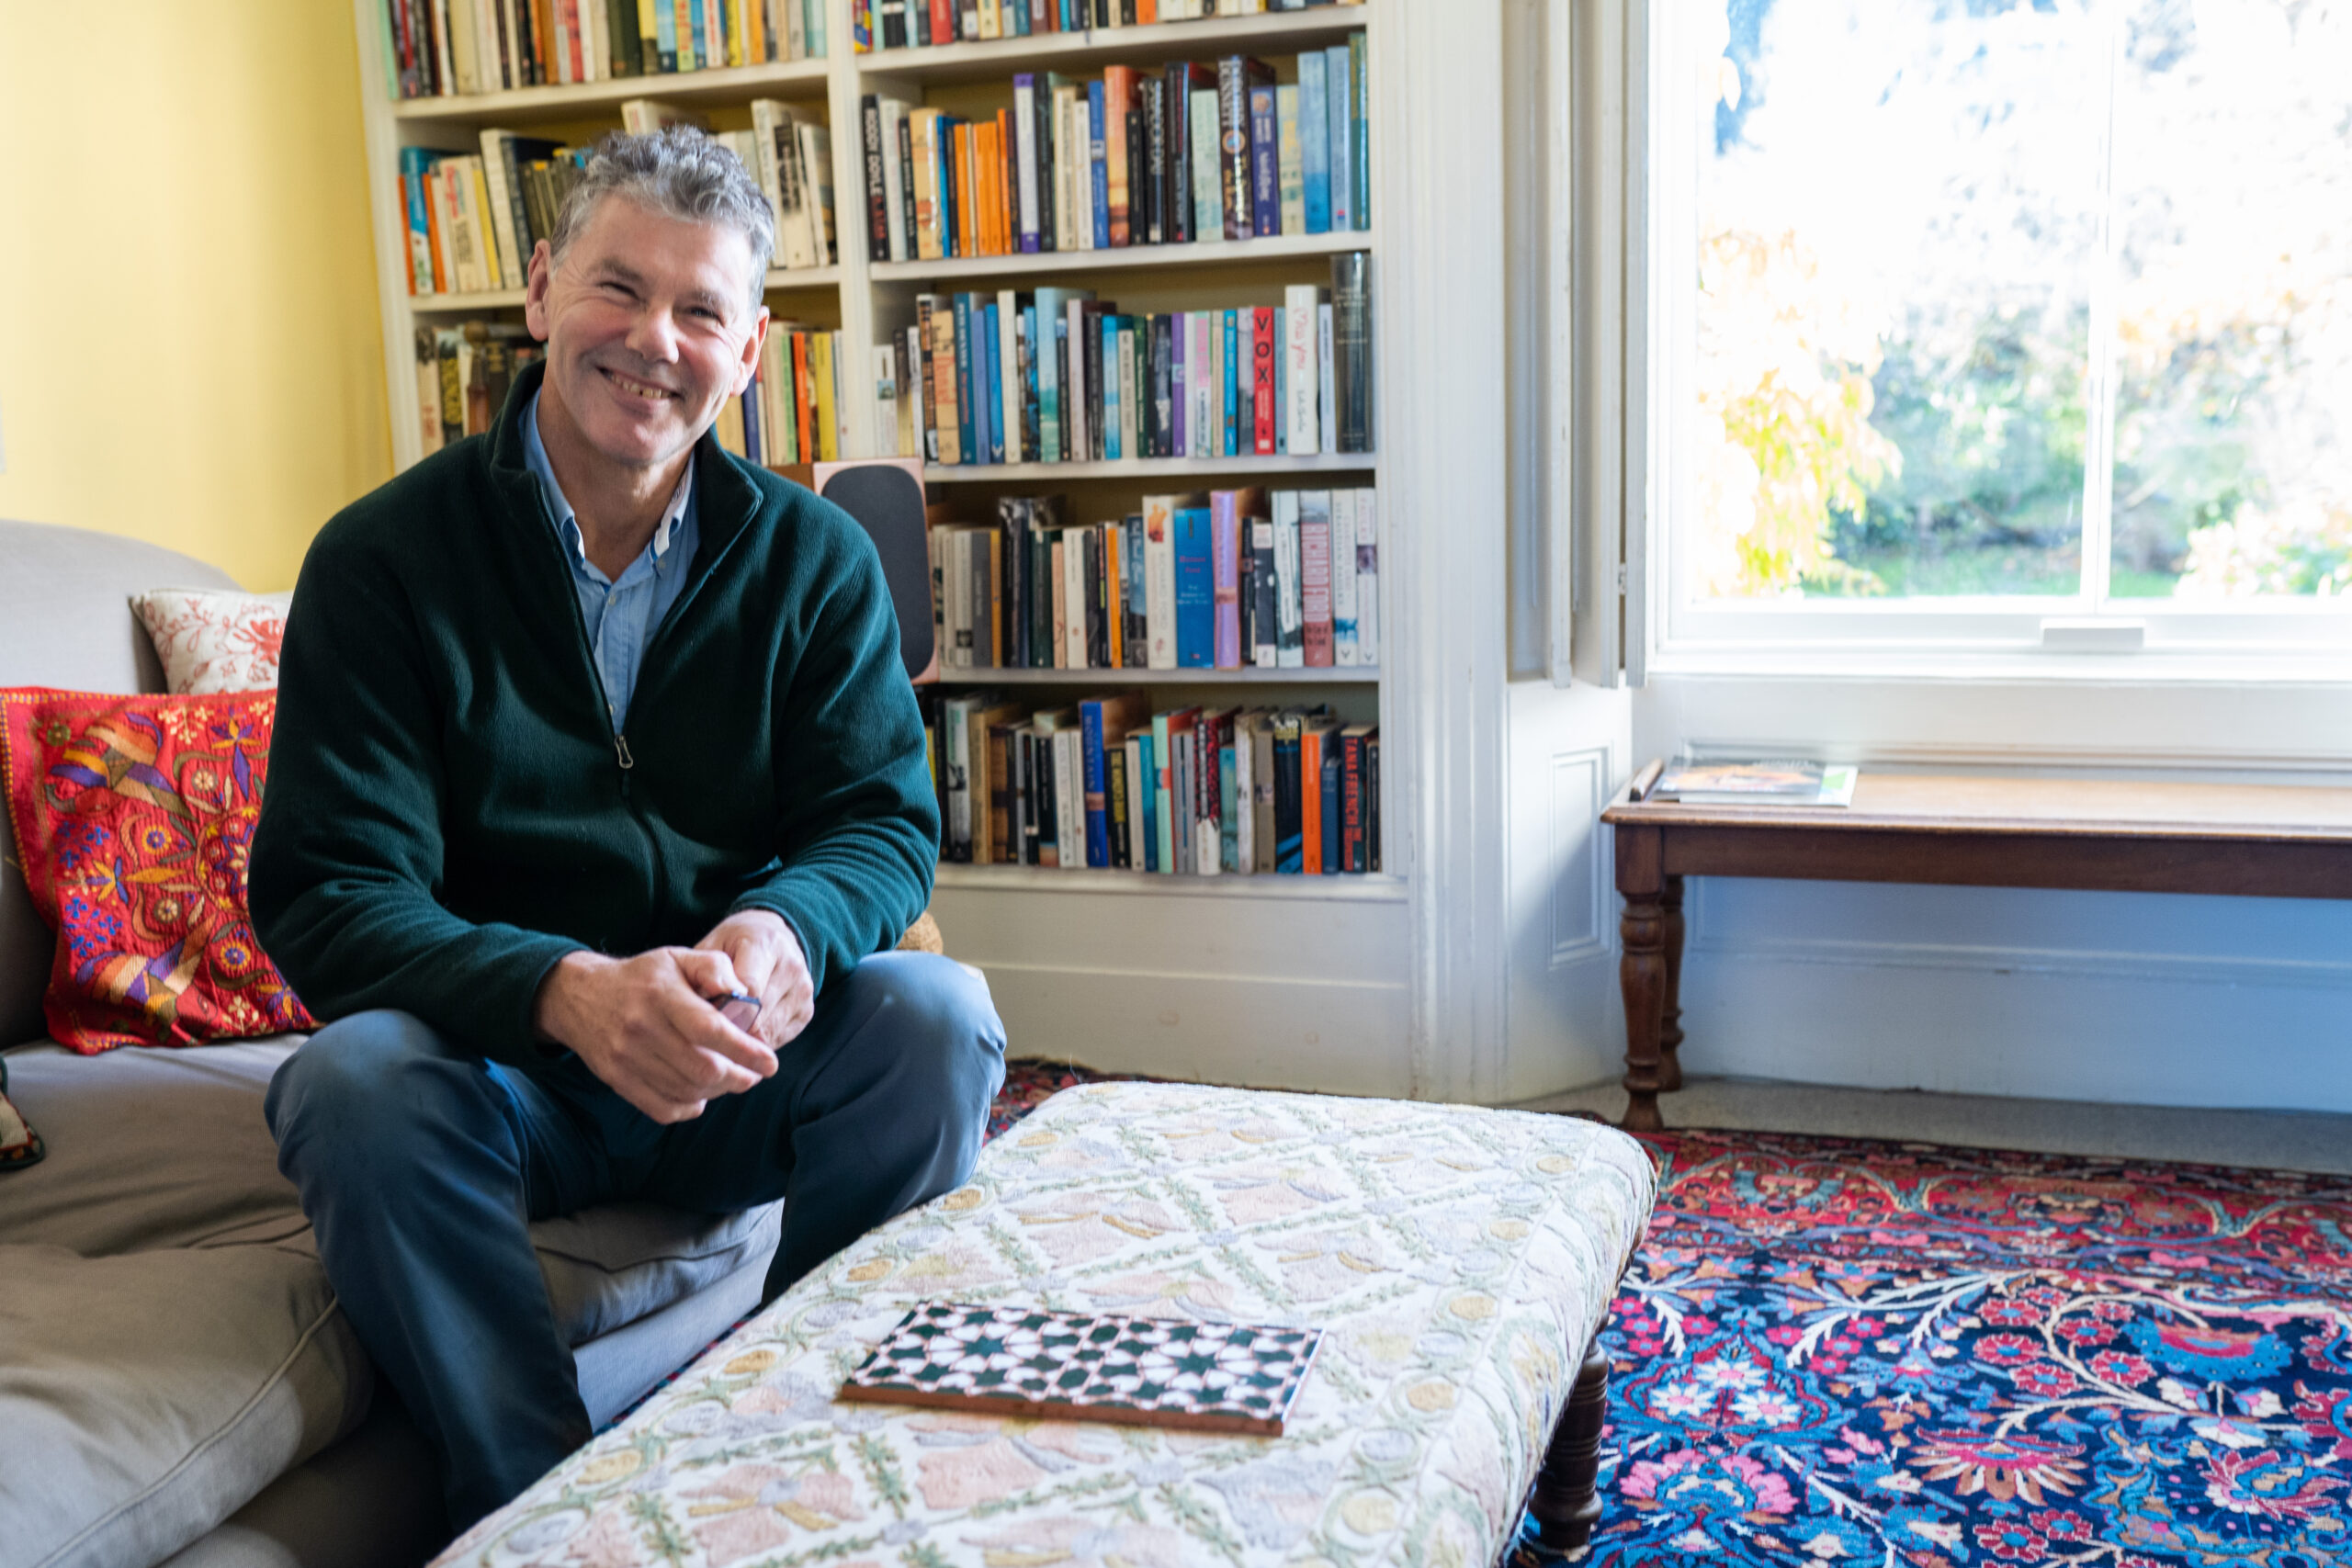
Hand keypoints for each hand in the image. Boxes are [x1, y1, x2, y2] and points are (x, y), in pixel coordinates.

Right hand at [533, 947, 777, 1122]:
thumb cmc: (642, 977)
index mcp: (661, 994)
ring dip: (717, 1092)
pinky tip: (701, 1095)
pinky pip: (662, 1109)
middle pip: (702, 1069)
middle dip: (738, 1077)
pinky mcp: (617, 1079)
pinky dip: (689, 1108)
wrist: (579, 996)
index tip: (770, 1062)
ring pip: (686, 1091)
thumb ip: (715, 968)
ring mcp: (626, 1057)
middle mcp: (641, 1028)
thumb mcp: (678, 957)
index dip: (745, 1050)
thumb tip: (744, 994)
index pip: (709, 1030)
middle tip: (754, 1074)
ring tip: (731, 1079)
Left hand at [696, 909, 814, 1049]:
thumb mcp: (712, 945)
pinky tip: (743, 1030)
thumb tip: (699, 1012)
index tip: (703, 1020)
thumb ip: (704, 974)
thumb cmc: (734, 943)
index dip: (724, 1011)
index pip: (749, 990)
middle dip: (730, 1029)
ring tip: (723, 1033)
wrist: (772, 936)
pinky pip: (776, 1040)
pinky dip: (756, 1042)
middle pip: (758, 1015)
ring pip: (767, 1033)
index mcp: (766, 944)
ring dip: (743, 1039)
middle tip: (707, 1033)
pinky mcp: (806, 1011)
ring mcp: (803, 991)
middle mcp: (791, 967)